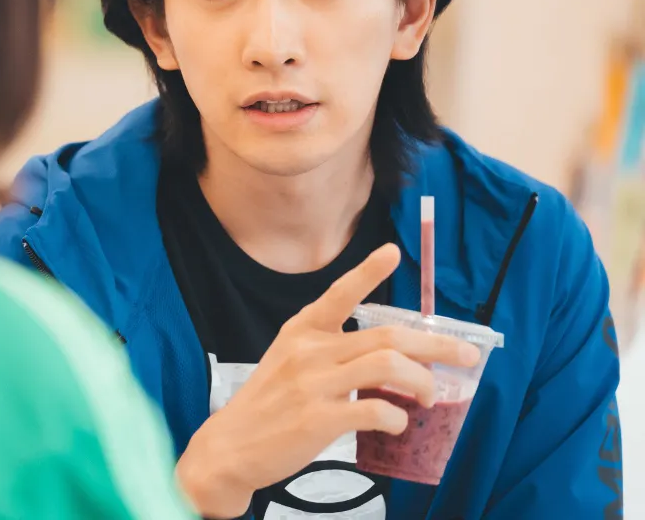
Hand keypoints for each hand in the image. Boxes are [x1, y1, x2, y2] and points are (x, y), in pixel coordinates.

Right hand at [175, 244, 480, 518]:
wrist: (230, 446)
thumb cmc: (267, 405)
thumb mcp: (289, 362)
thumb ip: (331, 353)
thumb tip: (390, 360)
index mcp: (301, 330)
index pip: (338, 294)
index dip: (367, 272)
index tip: (392, 252)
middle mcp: (309, 350)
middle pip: (386, 337)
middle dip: (436, 344)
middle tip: (467, 356)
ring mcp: (314, 384)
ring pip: (387, 366)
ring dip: (421, 381)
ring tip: (430, 396)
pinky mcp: (319, 419)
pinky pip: (375, 409)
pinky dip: (396, 418)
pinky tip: (397, 423)